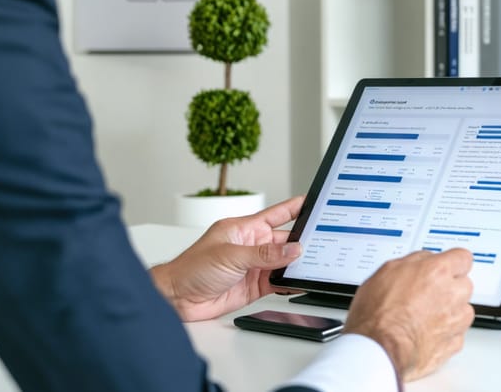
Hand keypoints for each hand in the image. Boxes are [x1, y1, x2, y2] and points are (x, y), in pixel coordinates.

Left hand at [150, 196, 303, 321]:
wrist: (177, 298)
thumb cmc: (191, 268)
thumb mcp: (231, 255)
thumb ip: (264, 254)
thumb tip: (292, 249)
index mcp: (244, 229)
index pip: (277, 214)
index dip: (295, 207)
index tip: (314, 202)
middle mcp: (252, 246)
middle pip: (285, 241)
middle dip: (303, 241)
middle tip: (323, 242)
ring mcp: (254, 267)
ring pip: (284, 263)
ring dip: (298, 264)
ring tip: (316, 264)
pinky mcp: (255, 286)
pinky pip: (279, 283)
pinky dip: (291, 283)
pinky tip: (300, 283)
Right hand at [343, 248, 473, 381]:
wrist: (380, 349)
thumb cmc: (378, 314)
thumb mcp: (386, 272)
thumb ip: (413, 262)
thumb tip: (422, 261)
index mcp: (437, 271)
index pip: (462, 257)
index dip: (453, 263)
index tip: (447, 267)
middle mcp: (452, 294)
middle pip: (464, 284)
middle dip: (450, 288)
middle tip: (428, 293)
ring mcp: (456, 320)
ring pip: (463, 310)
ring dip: (450, 311)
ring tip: (424, 316)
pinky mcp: (454, 343)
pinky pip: (456, 333)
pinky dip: (445, 334)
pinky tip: (425, 332)